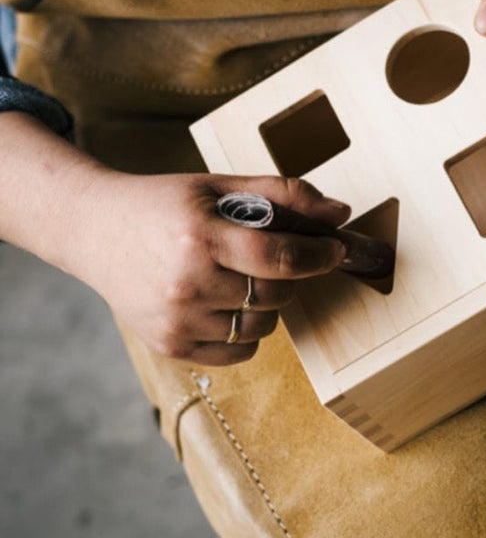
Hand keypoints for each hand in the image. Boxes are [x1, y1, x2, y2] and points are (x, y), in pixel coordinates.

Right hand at [0, 113, 354, 365]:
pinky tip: (224, 304)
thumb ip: (282, 195)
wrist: (93, 229)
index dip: (318, 255)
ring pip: (263, 327)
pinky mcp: (171, 345)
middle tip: (276, 260)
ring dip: (268, 306)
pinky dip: (247, 333)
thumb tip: (340, 212)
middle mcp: (187, 281)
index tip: (334, 250)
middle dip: (290, 277)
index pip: (279, 256)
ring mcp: (178, 318)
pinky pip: (241, 351)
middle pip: (276, 294)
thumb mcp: (218, 187)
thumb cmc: (164, 205)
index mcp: (199, 235)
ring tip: (241, 280)